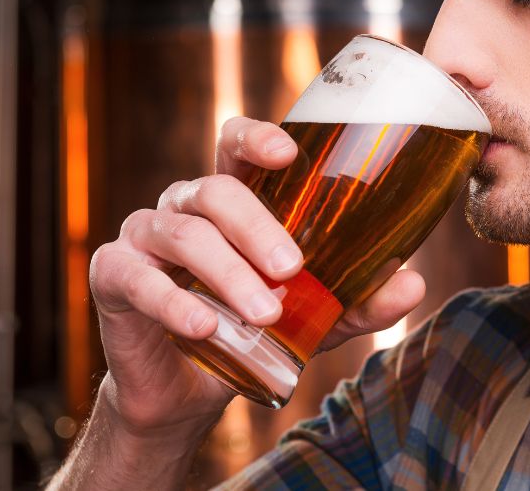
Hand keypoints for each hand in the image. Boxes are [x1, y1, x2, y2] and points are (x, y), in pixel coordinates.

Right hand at [89, 117, 426, 436]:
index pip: (235, 144)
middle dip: (256, 226)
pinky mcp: (113, 275)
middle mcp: (185, 206)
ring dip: (226, 273)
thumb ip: (357, 300)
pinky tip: (204, 327)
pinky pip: (138, 278)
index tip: (288, 153)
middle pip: (216, 190)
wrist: (189, 391)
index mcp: (231, 202)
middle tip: (292, 269)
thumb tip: (415, 283)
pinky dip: (174, 303)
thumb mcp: (313, 318)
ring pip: (184, 235)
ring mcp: (144, 236)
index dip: (257, 138)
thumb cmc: (251, 332)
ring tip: (263, 315)